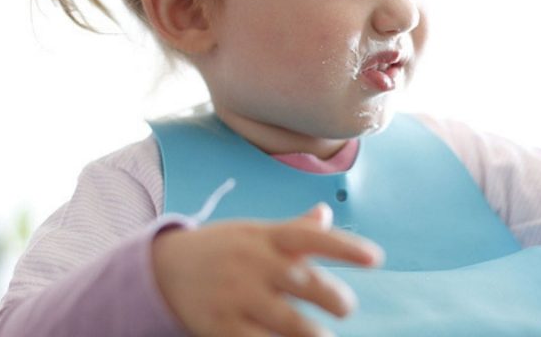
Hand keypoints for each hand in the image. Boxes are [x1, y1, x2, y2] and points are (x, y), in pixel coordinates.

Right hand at [152, 203, 382, 336]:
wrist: (164, 269)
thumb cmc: (223, 249)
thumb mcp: (254, 233)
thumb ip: (293, 230)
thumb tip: (325, 215)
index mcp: (265, 237)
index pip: (310, 237)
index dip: (345, 247)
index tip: (376, 259)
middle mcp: (253, 264)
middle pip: (304, 281)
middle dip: (333, 298)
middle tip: (344, 307)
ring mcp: (237, 298)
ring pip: (288, 322)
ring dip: (314, 335)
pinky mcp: (222, 328)